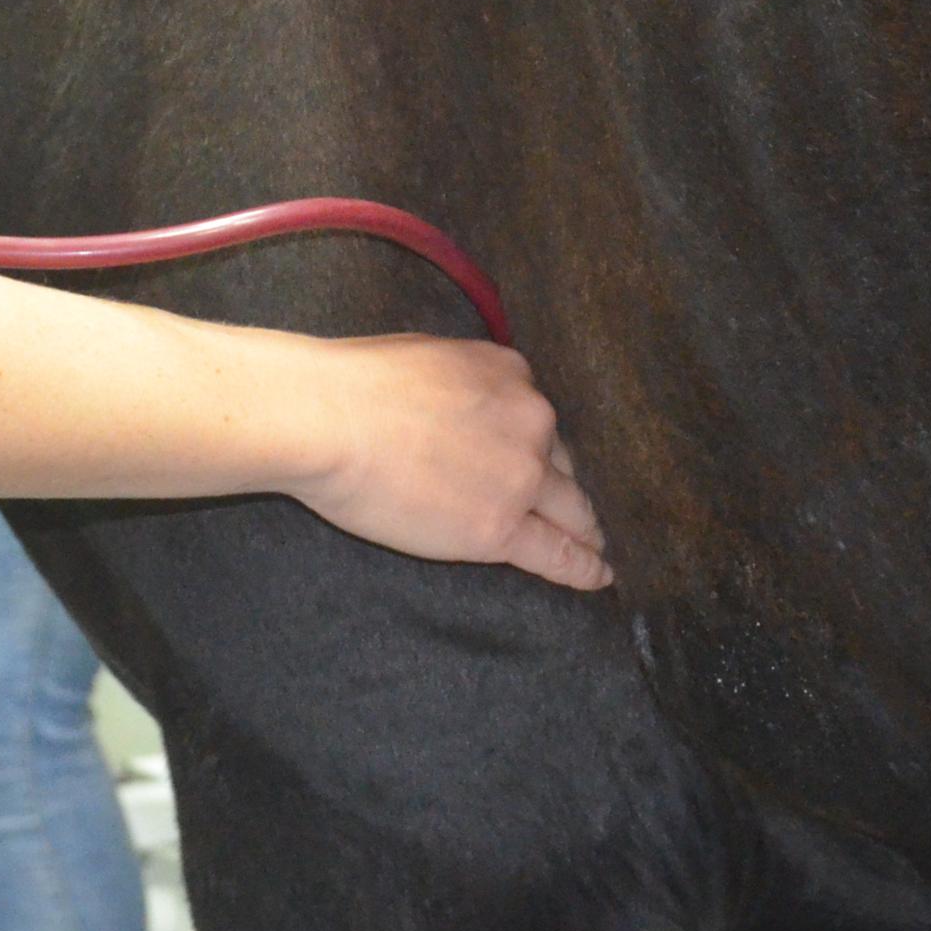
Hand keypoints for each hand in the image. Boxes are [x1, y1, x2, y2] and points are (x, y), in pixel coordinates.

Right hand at [294, 335, 612, 590]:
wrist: (329, 419)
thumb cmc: (354, 384)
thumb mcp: (427, 354)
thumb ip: (461, 382)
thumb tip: (460, 401)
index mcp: (511, 373)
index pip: (538, 416)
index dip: (541, 444)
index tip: (547, 461)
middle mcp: (530, 419)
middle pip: (563, 461)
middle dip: (572, 486)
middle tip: (586, 510)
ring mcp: (521, 475)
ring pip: (571, 507)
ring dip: (587, 527)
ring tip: (600, 546)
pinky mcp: (500, 527)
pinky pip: (557, 552)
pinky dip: (584, 567)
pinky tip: (601, 576)